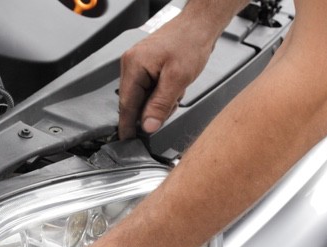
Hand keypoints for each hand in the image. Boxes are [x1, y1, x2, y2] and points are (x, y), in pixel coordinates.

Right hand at [118, 13, 218, 138]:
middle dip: (153, 109)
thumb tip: (148, 126)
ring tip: (177, 89)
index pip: (126, 105)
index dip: (128, 126)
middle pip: (134, 102)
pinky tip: (174, 86)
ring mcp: (137, 65)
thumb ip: (160, 105)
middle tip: (172, 104)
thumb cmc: (190, 43)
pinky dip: (161, 93)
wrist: (200, 25)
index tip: (128, 142)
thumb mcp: (177, 79)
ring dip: (160, 101)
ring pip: (143, 97)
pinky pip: (148, 89)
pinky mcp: (146, 66)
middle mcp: (131, 64)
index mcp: (133, 66)